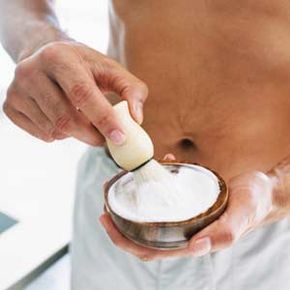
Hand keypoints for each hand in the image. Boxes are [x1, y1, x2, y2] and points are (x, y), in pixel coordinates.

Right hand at [3, 41, 147, 144]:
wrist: (47, 57)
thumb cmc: (85, 67)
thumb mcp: (111, 70)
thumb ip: (132, 90)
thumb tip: (137, 119)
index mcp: (60, 58)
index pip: (83, 94)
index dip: (103, 119)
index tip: (120, 139)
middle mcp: (32, 71)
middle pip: (66, 119)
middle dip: (91, 136)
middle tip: (105, 139)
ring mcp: (17, 90)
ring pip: (54, 130)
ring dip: (75, 134)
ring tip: (81, 119)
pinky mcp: (10, 106)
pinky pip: (42, 134)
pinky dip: (59, 135)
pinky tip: (62, 118)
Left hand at [99, 156, 277, 260]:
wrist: (261, 189)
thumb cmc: (253, 203)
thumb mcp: (242, 214)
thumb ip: (223, 233)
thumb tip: (194, 248)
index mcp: (190, 240)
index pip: (149, 250)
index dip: (124, 240)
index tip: (106, 220)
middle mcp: (182, 229)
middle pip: (142, 231)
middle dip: (119, 218)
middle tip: (105, 196)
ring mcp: (182, 213)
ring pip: (150, 211)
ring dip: (133, 197)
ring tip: (119, 179)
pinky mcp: (186, 197)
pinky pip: (165, 190)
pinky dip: (158, 178)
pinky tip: (162, 161)